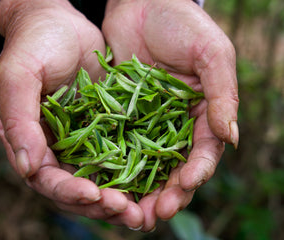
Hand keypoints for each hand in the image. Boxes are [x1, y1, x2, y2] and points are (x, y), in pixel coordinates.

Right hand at [0, 0, 143, 228]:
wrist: (59, 23)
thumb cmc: (33, 45)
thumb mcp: (18, 77)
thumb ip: (17, 121)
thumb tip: (26, 168)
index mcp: (30, 142)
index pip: (47, 179)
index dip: (69, 191)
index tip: (94, 195)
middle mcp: (57, 148)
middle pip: (78, 187)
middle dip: (102, 204)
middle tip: (130, 213)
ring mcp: (83, 140)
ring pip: (103, 178)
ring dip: (123, 196)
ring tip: (146, 210)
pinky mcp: (106, 128)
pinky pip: (121, 154)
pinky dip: (136, 171)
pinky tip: (156, 180)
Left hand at [102, 0, 238, 230]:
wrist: (141, 4)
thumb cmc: (181, 24)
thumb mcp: (210, 54)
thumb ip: (222, 95)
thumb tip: (230, 138)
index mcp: (201, 113)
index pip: (202, 152)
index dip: (194, 174)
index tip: (183, 189)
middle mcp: (174, 124)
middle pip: (172, 167)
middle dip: (166, 193)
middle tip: (153, 215)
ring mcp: (145, 122)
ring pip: (144, 164)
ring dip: (138, 190)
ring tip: (129, 212)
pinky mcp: (120, 116)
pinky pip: (116, 144)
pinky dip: (112, 166)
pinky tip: (105, 184)